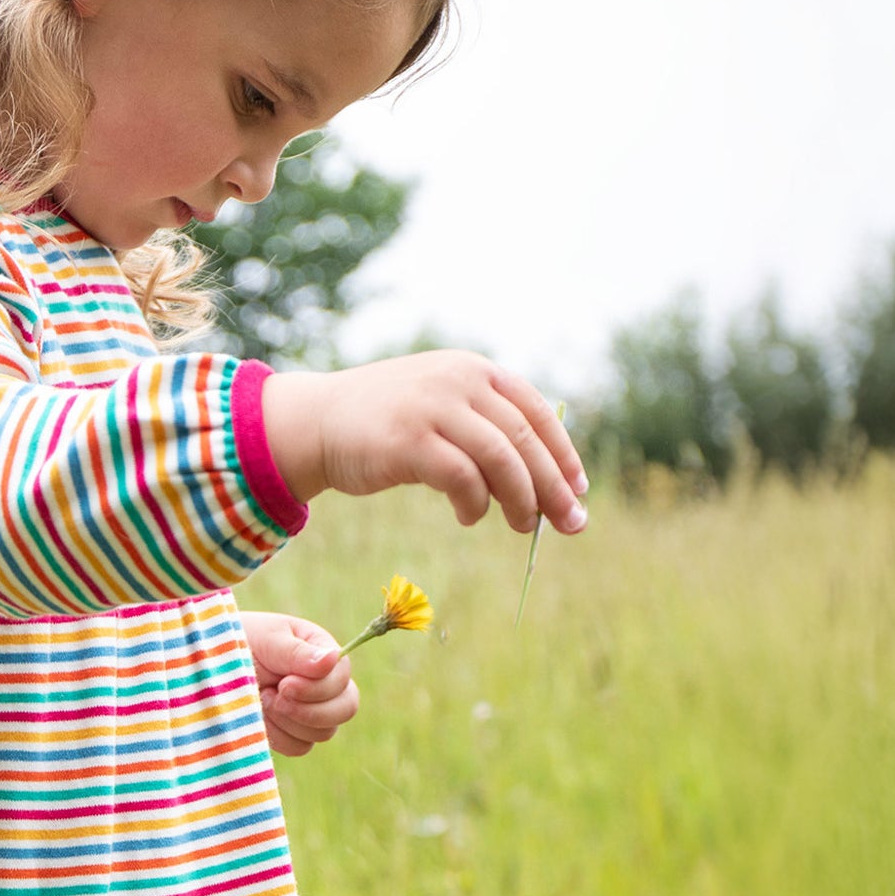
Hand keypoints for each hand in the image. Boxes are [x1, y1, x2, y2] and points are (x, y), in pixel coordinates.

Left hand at [239, 610, 359, 757]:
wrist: (208, 664)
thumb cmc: (238, 640)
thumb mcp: (267, 639)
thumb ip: (298, 652)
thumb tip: (333, 659)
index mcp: (323, 654)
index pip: (342, 680)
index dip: (317, 688)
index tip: (283, 683)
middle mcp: (323, 684)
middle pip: (345, 709)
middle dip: (308, 709)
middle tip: (274, 696)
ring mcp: (310, 710)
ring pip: (322, 732)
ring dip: (288, 720)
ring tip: (262, 698)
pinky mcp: (291, 733)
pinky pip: (299, 747)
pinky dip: (278, 735)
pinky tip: (260, 714)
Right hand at [264, 353, 587, 534]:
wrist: (317, 422)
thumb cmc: (383, 425)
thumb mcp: (439, 407)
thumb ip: (483, 424)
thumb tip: (540, 477)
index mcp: (473, 370)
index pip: (537, 411)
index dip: (563, 454)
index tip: (577, 490)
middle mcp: (458, 382)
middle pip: (525, 439)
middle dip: (552, 486)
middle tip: (569, 523)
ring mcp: (433, 408)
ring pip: (501, 459)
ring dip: (520, 500)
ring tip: (521, 525)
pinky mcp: (409, 441)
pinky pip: (462, 478)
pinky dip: (475, 504)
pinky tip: (469, 516)